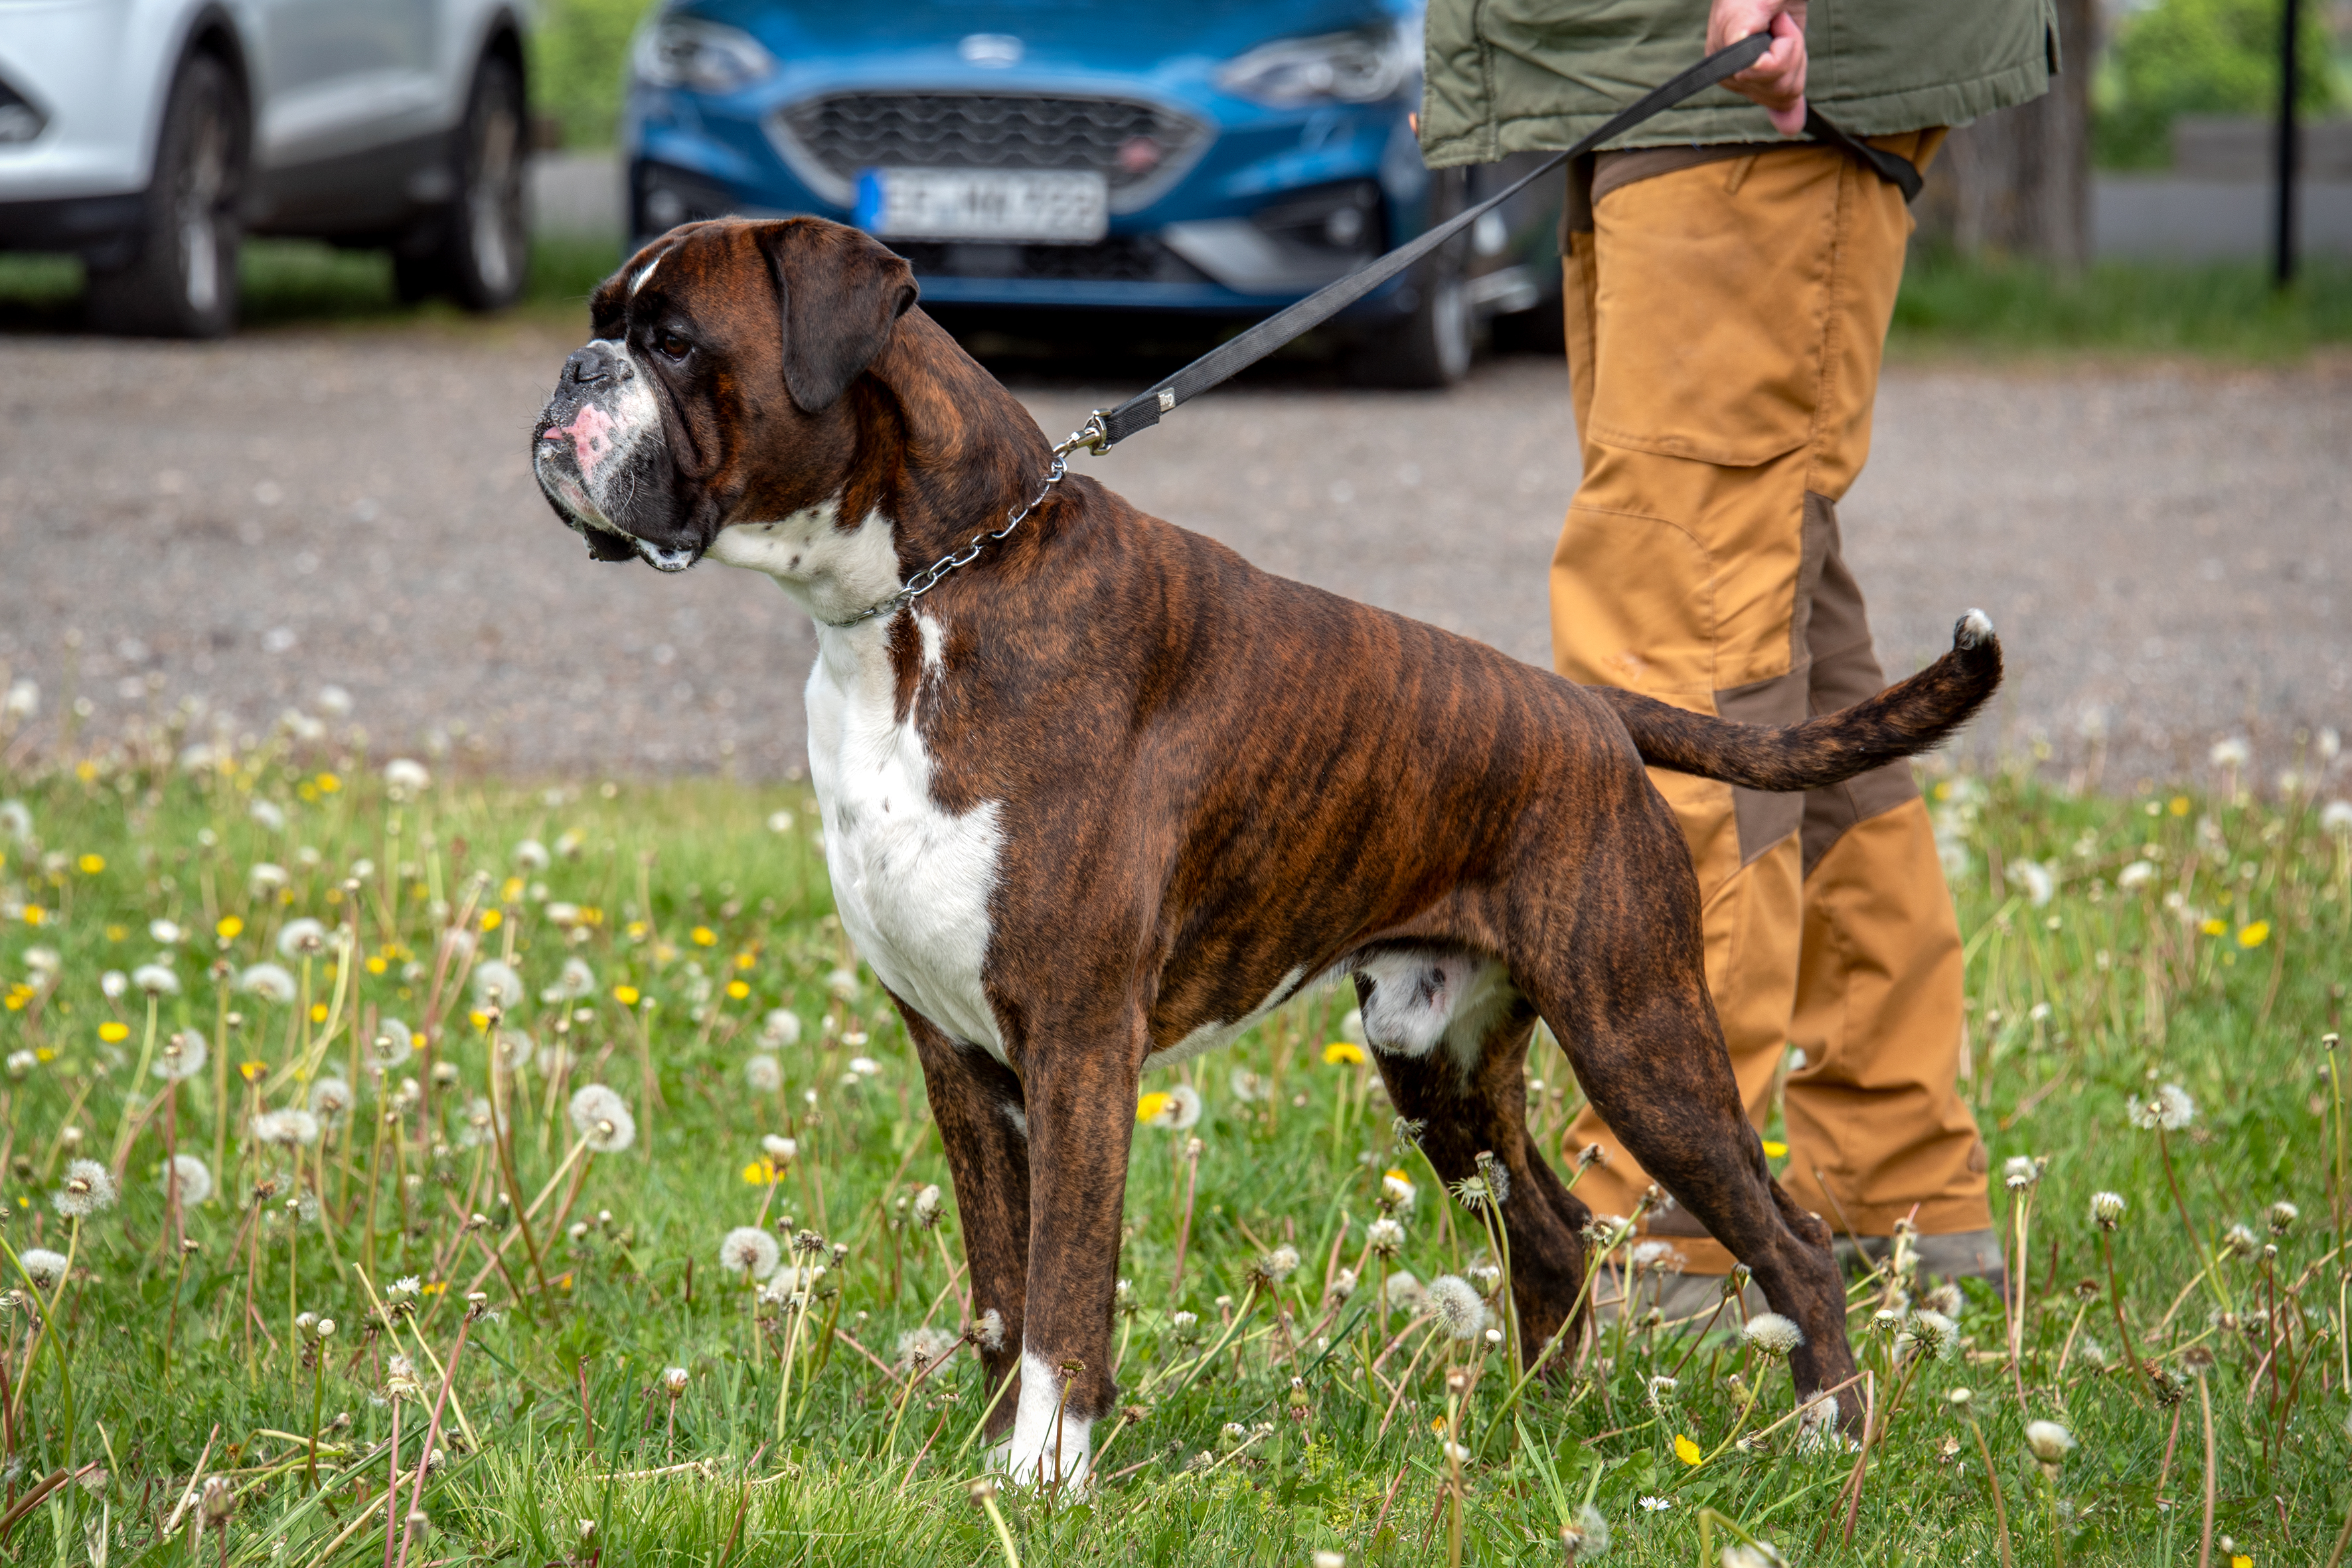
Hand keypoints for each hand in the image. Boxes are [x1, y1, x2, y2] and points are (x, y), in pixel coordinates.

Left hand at [1708, 0, 1806, 135]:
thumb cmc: (1774, 0)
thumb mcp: (1786, 45)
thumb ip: (1785, 84)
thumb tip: (1792, 129)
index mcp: (1735, 75)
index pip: (1781, 99)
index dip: (1797, 71)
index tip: (1786, 38)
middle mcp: (1724, 70)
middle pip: (1783, 91)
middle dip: (1796, 56)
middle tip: (1781, 24)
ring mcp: (1725, 54)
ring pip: (1779, 77)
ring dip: (1792, 42)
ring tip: (1776, 18)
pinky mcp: (1731, 40)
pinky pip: (1765, 64)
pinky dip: (1785, 40)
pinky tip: (1775, 19)